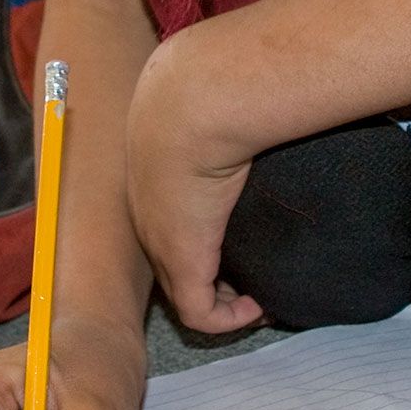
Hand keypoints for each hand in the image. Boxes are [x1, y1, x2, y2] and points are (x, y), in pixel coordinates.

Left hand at [124, 38, 261, 334]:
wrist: (193, 102)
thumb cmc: (209, 91)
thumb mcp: (212, 99)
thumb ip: (229, 103)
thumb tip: (260, 90)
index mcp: (153, 178)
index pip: (169, 219)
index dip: (202, 233)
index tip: (237, 236)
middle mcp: (150, 215)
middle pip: (176, 259)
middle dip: (213, 272)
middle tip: (251, 275)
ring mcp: (162, 242)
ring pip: (187, 290)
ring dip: (223, 298)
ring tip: (257, 294)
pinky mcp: (182, 263)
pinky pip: (201, 314)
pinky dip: (229, 319)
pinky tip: (257, 305)